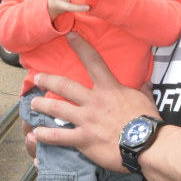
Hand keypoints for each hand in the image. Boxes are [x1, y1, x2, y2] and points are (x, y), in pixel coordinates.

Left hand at [30, 33, 158, 170]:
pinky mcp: (83, 139)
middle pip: (65, 86)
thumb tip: (146, 83)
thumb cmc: (148, 121)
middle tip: (37, 78)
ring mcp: (86, 120)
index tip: (69, 35)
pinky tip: (35, 134)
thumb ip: (143, 90)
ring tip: (33, 104)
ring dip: (41, 105)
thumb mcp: (146, 100)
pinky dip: (44, 135)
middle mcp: (94, 101)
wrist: (147, 144)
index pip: (94, 61)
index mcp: (110, 89)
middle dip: (48, 80)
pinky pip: (58, 136)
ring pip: (57, 108)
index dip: (81, 46)